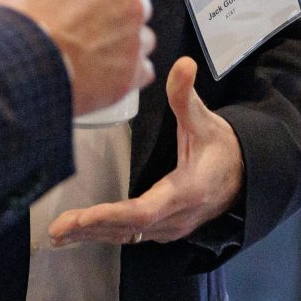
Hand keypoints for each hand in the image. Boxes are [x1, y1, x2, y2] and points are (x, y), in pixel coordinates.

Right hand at [0, 0, 152, 116]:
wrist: (19, 61)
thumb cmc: (26, 10)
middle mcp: (132, 4)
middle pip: (136, 3)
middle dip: (116, 10)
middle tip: (83, 20)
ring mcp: (133, 41)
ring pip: (140, 37)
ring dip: (122, 40)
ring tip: (88, 47)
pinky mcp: (129, 75)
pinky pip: (140, 71)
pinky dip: (124, 70)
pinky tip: (98, 68)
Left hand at [49, 58, 242, 248]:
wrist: (244, 176)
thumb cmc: (222, 148)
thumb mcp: (205, 120)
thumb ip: (186, 95)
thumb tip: (183, 64)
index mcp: (186, 191)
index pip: (143, 210)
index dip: (112, 215)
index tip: (83, 218)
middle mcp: (177, 217)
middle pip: (128, 229)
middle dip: (89, 229)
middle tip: (56, 230)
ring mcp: (171, 228)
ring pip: (126, 236)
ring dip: (91, 236)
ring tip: (57, 236)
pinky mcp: (164, 229)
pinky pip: (130, 237)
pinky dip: (103, 236)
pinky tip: (79, 236)